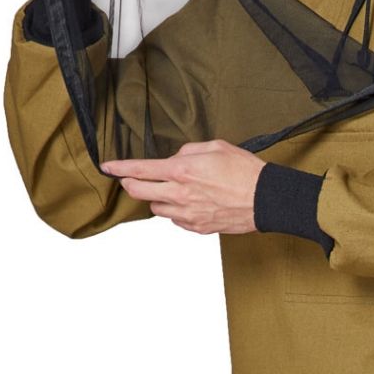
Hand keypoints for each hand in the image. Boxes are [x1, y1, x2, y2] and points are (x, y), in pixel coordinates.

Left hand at [100, 140, 266, 234]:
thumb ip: (189, 151)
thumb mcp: (216, 146)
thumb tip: (176, 158)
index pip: (140, 170)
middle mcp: (180, 194)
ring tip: (174, 191)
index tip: (107, 167)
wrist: (266, 199)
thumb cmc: (245, 171)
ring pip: (157, 209)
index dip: (119, 168)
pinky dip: (177, 211)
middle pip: (140, 193)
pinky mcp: (198, 227)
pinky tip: (190, 203)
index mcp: (182, 170)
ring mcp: (188, 214)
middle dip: (131, 185)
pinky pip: (176, 220)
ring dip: (158, 199)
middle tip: (132, 180)